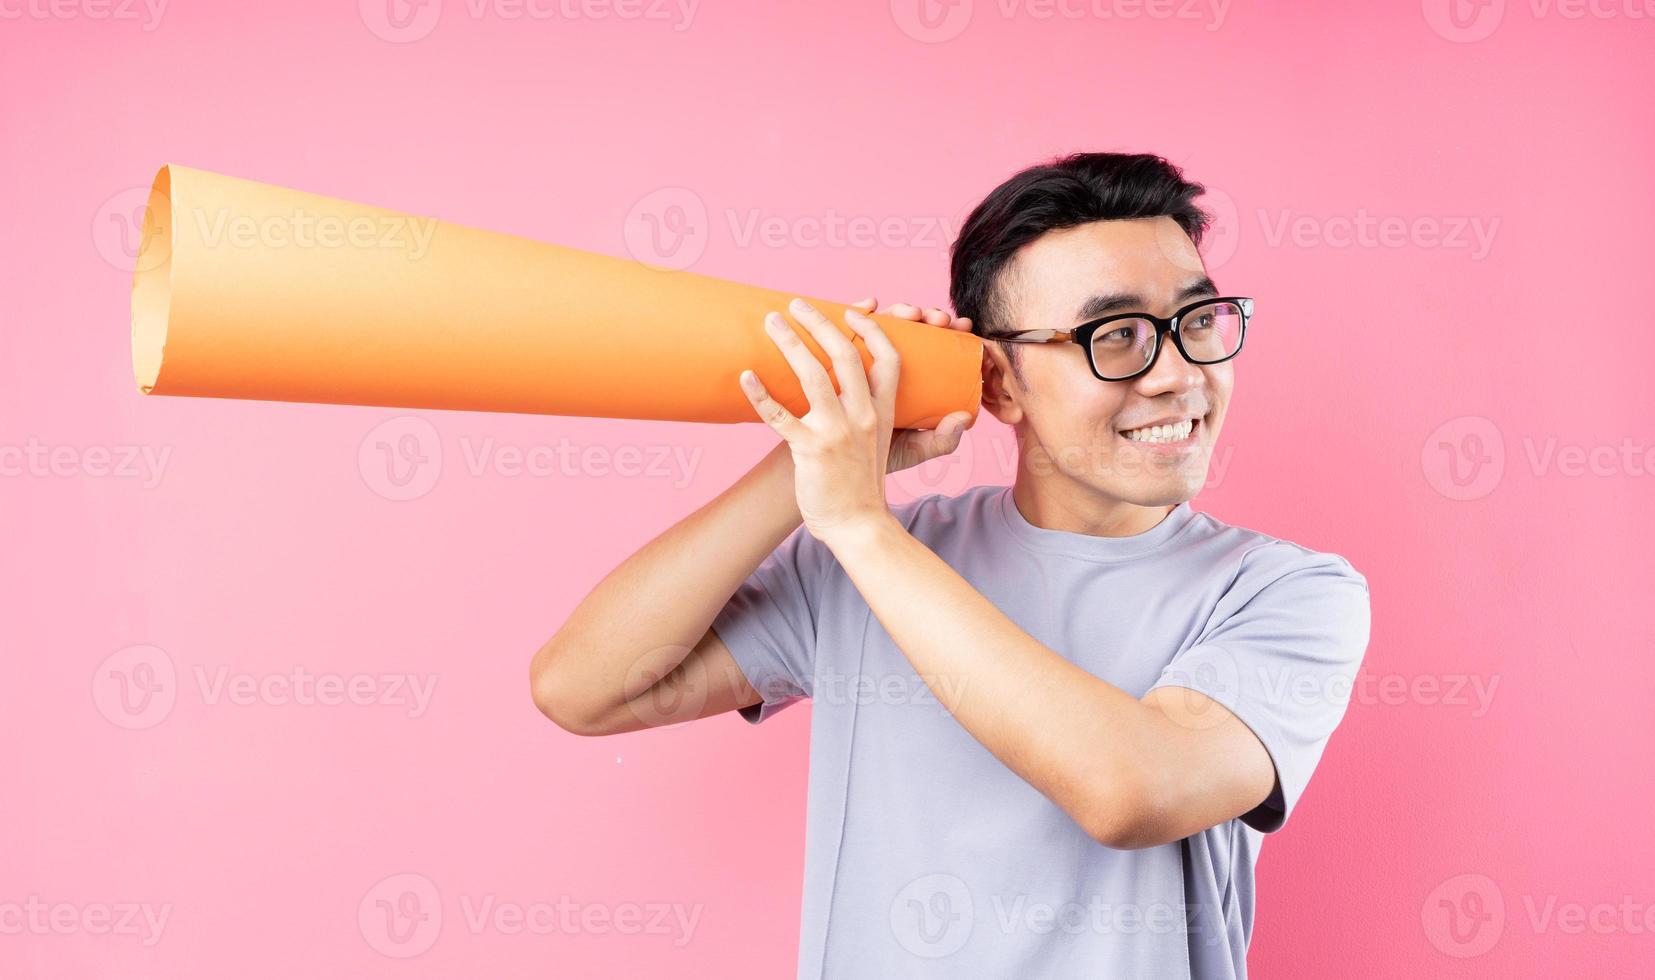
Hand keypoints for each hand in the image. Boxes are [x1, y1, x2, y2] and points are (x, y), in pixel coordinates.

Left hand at [738, 297, 972, 541]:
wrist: (853, 524)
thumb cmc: (865, 482)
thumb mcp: (901, 451)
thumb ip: (928, 430)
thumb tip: (963, 417)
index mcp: (883, 412)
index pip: (887, 359)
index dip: (872, 329)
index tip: (852, 311)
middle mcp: (862, 417)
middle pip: (844, 356)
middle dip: (820, 323)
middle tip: (797, 304)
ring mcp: (835, 432)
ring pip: (812, 376)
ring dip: (789, 343)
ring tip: (770, 321)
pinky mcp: (809, 449)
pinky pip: (780, 416)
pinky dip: (760, 395)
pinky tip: (746, 375)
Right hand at [847, 297, 976, 474]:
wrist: (828, 465)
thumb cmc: (870, 457)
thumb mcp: (909, 450)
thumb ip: (939, 440)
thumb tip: (964, 418)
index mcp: (909, 381)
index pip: (932, 349)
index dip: (948, 333)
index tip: (962, 327)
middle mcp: (885, 363)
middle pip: (910, 329)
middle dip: (928, 316)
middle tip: (938, 319)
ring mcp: (860, 355)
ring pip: (882, 323)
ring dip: (900, 309)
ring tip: (911, 313)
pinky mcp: (833, 354)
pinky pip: (847, 326)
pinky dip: (860, 309)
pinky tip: (869, 304)